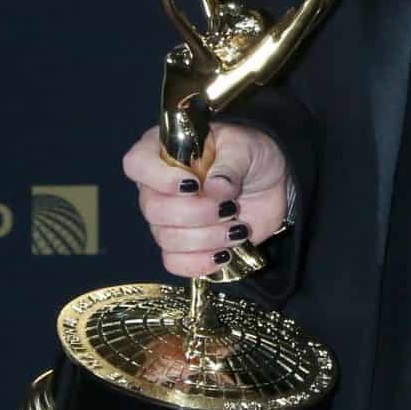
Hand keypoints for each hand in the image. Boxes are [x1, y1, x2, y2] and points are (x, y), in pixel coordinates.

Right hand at [122, 121, 289, 277]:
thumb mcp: (247, 147)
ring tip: (237, 228)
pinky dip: (200, 262)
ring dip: (206, 238)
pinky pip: (174, 263)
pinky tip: (225, 253)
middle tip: (228, 207)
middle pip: (153, 208)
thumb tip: (215, 187)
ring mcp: (169, 219)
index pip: (137, 163)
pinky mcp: (185, 245)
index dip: (160, 178)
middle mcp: (159, 186)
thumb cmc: (251, 155)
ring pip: (167, 238)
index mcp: (165, 151)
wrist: (273, 183)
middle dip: (195, 213)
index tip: (194, 184)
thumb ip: (230, 164)